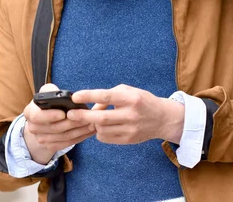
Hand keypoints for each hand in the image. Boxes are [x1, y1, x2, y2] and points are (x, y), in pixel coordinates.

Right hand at [23, 84, 95, 163]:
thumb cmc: (48, 103)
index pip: (37, 116)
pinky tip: (89, 131)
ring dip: (80, 130)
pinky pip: (67, 144)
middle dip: (72, 123)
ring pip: (63, 137)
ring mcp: (41, 139)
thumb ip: (52, 91)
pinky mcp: (50, 147)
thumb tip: (64, 95)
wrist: (43, 121)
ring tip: (92, 123)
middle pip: (54, 128)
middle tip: (87, 117)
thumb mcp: (47, 93)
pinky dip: (80, 137)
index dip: (51, 115)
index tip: (63, 113)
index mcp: (30, 112)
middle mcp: (33, 128)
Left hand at [68, 84, 184, 144]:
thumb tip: (92, 105)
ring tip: (93, 119)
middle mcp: (131, 114)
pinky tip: (102, 127)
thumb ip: (109, 96)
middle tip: (69, 115)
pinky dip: (99, 132)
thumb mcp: (128, 91)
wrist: (162, 118)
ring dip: (93, 124)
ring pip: (101, 129)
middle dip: (82, 116)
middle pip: (101, 118)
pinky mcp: (129, 140)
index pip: (106, 96)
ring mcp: (130, 129)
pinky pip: (106, 138)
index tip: (75, 97)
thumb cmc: (142, 101)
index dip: (88, 96)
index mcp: (130, 98)